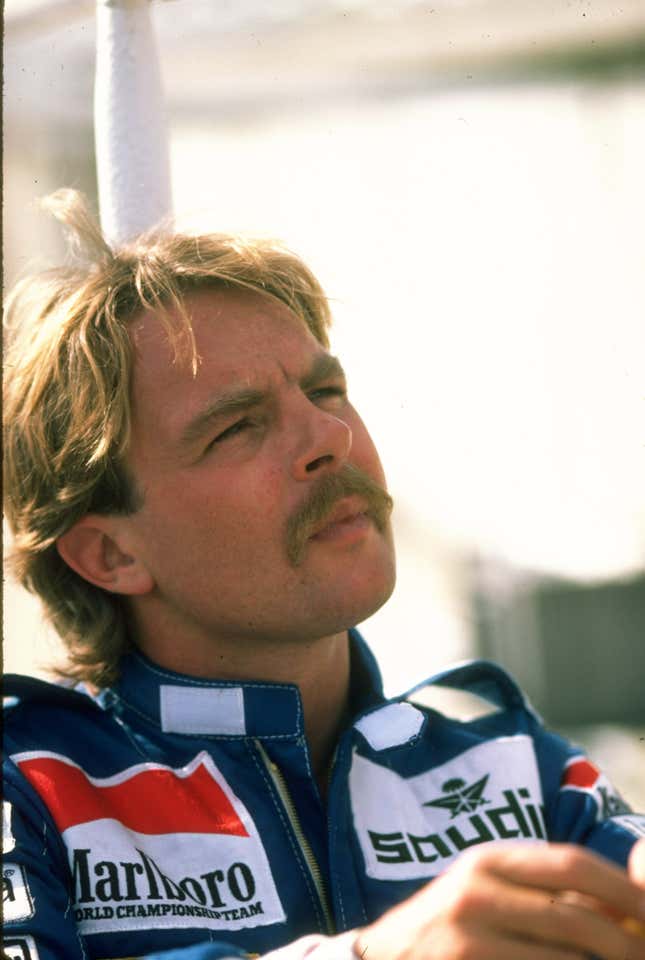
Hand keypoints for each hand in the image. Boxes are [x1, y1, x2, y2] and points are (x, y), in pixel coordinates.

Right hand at [354, 842, 644, 959]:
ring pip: (564, 958)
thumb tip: (625, 907)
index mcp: (490, 860)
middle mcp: (477, 888)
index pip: (573, 864)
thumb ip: (544, 897)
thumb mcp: (488, 896)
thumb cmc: (448, 931)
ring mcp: (466, 933)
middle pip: (576, 917)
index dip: (624, 890)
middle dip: (626, 944)